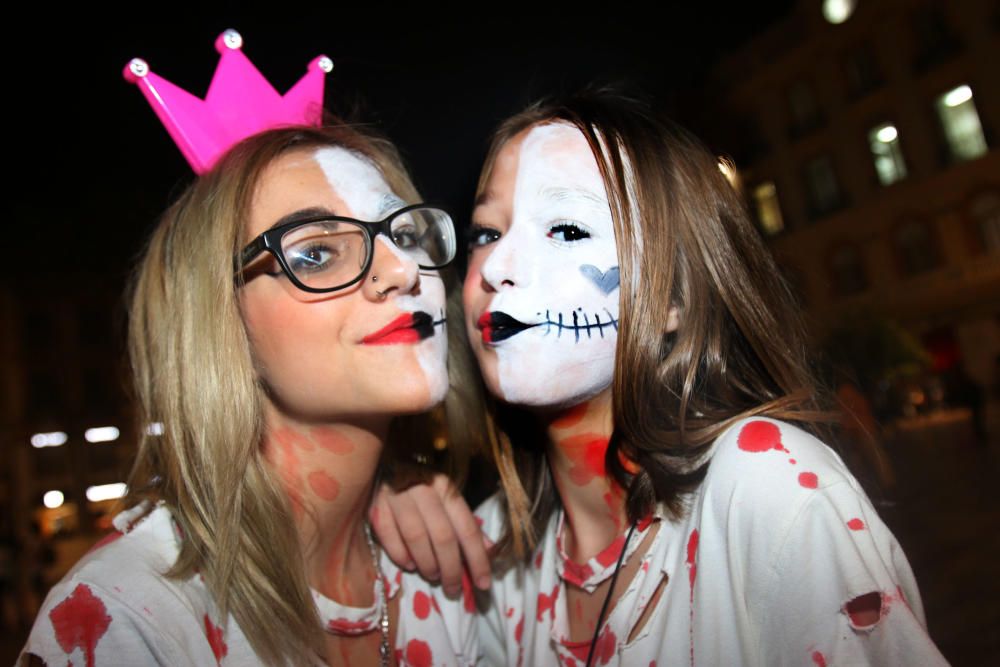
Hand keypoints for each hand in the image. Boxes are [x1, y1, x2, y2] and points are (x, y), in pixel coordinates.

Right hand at [370, 474, 491, 596]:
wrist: (384, 463)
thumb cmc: (422, 485)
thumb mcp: (448, 499)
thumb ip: (467, 523)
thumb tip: (490, 550)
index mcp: (447, 488)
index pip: (467, 528)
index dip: (478, 559)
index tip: (483, 583)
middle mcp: (425, 490)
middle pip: (443, 537)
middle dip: (451, 569)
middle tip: (454, 590)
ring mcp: (398, 496)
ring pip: (416, 538)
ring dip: (427, 564)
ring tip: (433, 576)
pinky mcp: (375, 504)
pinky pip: (388, 535)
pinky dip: (400, 555)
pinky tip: (409, 565)